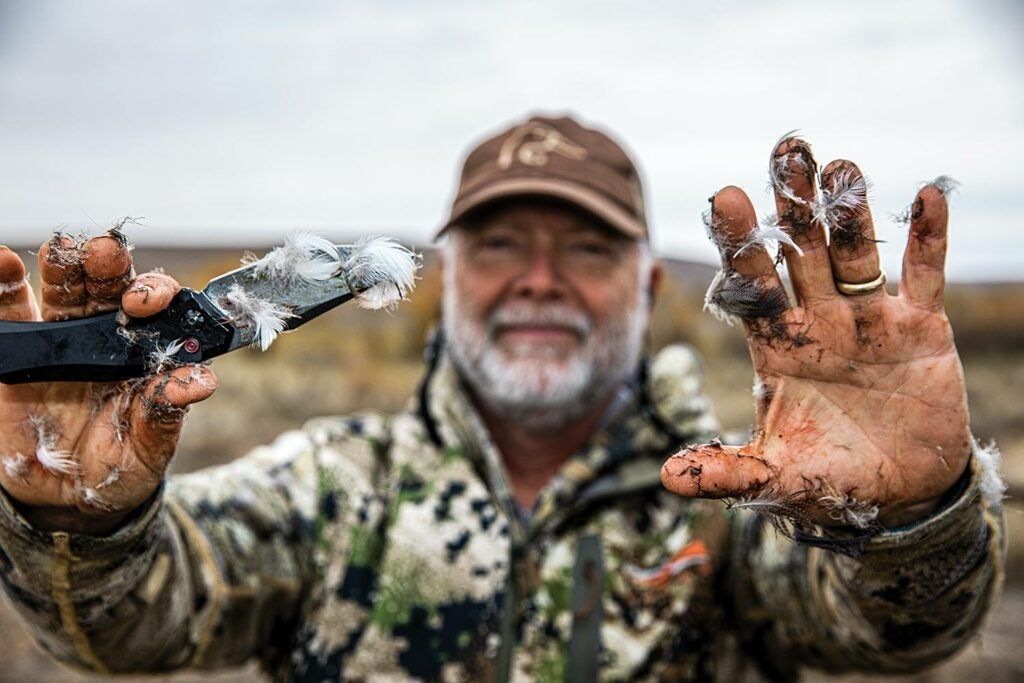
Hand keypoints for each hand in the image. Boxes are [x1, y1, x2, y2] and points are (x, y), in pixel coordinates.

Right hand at [0, 233, 216, 533]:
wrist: (68, 494)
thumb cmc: (120, 465)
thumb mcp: (148, 447)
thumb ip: (167, 413)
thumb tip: (200, 382)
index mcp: (149, 354)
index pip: (160, 311)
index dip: (157, 296)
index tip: (145, 303)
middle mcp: (110, 337)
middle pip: (112, 287)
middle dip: (111, 265)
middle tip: (107, 253)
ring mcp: (65, 339)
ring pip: (66, 288)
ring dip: (66, 264)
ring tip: (63, 248)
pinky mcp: (24, 350)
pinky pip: (12, 309)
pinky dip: (5, 283)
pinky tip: (4, 263)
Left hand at [661, 135, 970, 528]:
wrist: (899, 494)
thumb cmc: (830, 479)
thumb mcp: (776, 478)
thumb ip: (726, 471)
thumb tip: (665, 477)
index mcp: (776, 345)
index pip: (753, 286)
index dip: (741, 244)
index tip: (725, 197)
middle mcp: (817, 321)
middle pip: (801, 253)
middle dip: (792, 206)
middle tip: (784, 150)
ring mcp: (867, 319)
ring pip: (855, 254)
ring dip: (849, 213)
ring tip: (840, 166)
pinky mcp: (920, 327)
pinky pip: (923, 276)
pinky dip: (928, 240)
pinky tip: (927, 197)